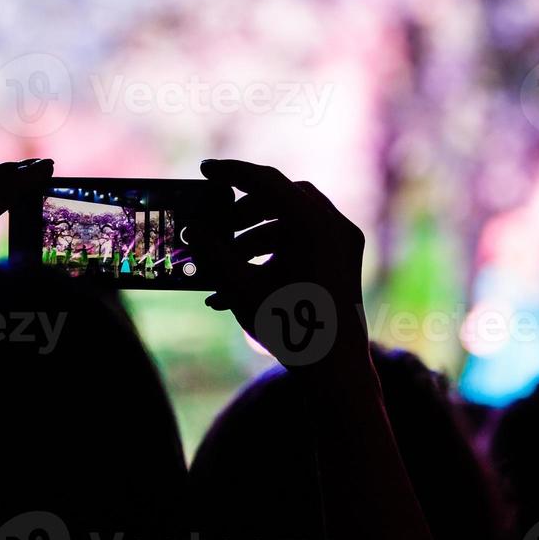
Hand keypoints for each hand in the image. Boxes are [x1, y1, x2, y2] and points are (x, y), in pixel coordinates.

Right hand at [197, 159, 367, 369]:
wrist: (335, 370)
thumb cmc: (289, 329)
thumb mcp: (240, 288)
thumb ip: (214, 253)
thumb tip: (193, 229)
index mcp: (313, 224)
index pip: (266, 181)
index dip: (232, 172)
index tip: (205, 169)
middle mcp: (335, 224)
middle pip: (282, 196)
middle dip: (245, 209)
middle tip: (218, 224)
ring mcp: (345, 240)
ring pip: (294, 218)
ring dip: (257, 233)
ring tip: (227, 259)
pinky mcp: (346, 258)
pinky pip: (307, 238)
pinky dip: (277, 248)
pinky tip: (248, 277)